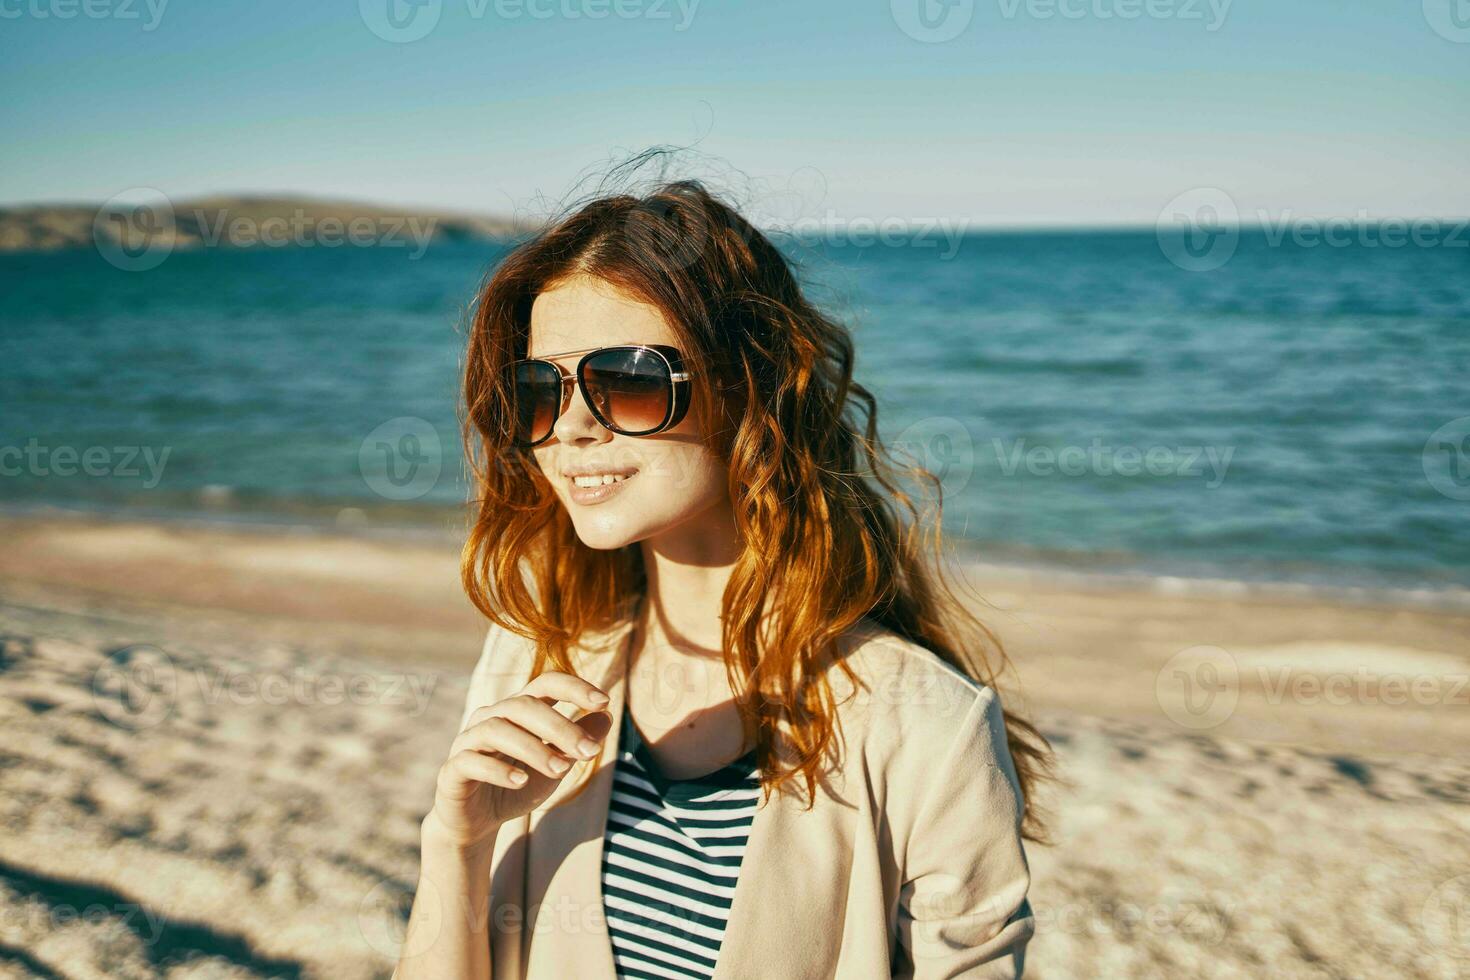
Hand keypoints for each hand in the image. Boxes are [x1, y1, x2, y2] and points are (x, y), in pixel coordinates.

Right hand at [427, 670, 612, 850]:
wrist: (477, 821)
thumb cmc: (519, 783)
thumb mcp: (557, 763)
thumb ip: (577, 740)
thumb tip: (606, 716)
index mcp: (519, 710)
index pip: (545, 683)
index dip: (574, 687)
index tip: (604, 701)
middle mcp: (492, 717)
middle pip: (524, 706)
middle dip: (561, 728)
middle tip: (589, 752)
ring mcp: (469, 740)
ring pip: (497, 729)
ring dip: (534, 749)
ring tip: (561, 770)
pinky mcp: (452, 769)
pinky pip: (471, 760)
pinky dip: (498, 769)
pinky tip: (520, 781)